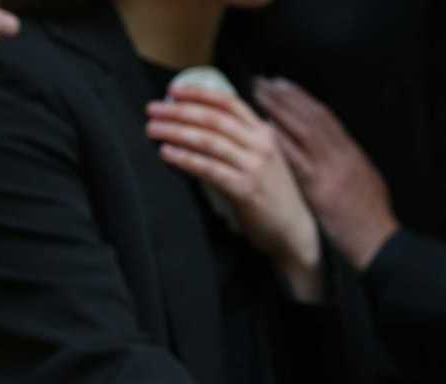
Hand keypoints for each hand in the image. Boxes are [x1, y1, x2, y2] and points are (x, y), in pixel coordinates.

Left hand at [148, 85, 322, 301]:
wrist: (293, 229)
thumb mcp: (263, 159)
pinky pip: (209, 169)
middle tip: (152, 110)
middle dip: (179, 111)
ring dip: (176, 132)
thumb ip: (241, 142)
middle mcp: (260, 146)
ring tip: (153, 130)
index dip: (199, 94)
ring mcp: (254, 167)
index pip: (229, 103)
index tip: (173, 91)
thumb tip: (201, 126)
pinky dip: (186, 159)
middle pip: (213, 119)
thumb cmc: (271, 195)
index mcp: (264, 133)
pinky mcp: (246, 190)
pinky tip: (167, 154)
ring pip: (209, 141)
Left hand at [253, 77, 398, 270]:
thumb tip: (338, 153)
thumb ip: (351, 166)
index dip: (303, 98)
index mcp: (353, 154)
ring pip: (304, 130)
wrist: (379, 243)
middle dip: (288, 96)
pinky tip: (265, 129)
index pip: (326, 117)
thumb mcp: (368, 184)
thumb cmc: (371, 220)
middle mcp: (343, 155)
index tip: (285, 86)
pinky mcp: (320, 189)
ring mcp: (331, 170)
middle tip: (266, 81)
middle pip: (312, 116)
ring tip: (260, 95)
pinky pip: (297, 159)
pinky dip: (281, 141)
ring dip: (279, 109)